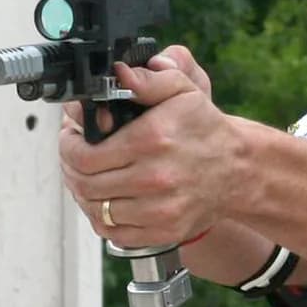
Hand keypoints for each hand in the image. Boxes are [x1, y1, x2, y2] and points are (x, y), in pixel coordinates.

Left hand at [58, 47, 238, 246]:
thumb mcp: (182, 91)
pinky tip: (105, 201)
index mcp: (152, 140)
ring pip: (97, 210)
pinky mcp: (163, 231)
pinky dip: (102, 218)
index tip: (70, 138)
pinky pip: (114, 233)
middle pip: (85, 184)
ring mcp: (159, 209)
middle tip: (74, 157)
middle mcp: (154, 178)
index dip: (68, 146)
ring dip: (83, 194)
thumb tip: (118, 73)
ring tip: (87, 178)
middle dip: (71, 168)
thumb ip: (148, 80)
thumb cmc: (205, 129)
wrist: (238, 169)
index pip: (85, 155)